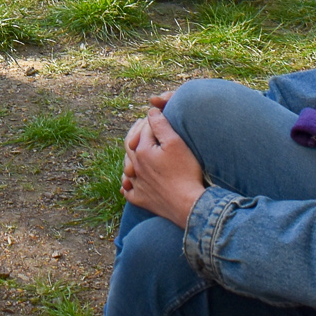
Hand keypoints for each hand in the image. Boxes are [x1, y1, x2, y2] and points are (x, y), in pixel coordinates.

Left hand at [122, 109, 207, 226]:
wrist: (188, 204)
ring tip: (134, 149)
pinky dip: (128, 185)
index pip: (143, 130)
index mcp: (141, 151)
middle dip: (136, 133)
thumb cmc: (185, 172)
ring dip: (130, 156)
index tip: (157, 115)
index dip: (150, 120)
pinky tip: (128, 184)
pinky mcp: (141, 199)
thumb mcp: (175, 142)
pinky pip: (129, 191)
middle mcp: (134, 167)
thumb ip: (160, 124)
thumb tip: (150, 111)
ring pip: (127, 166)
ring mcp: (136, 184)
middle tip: (141, 125)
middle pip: (130, 145)